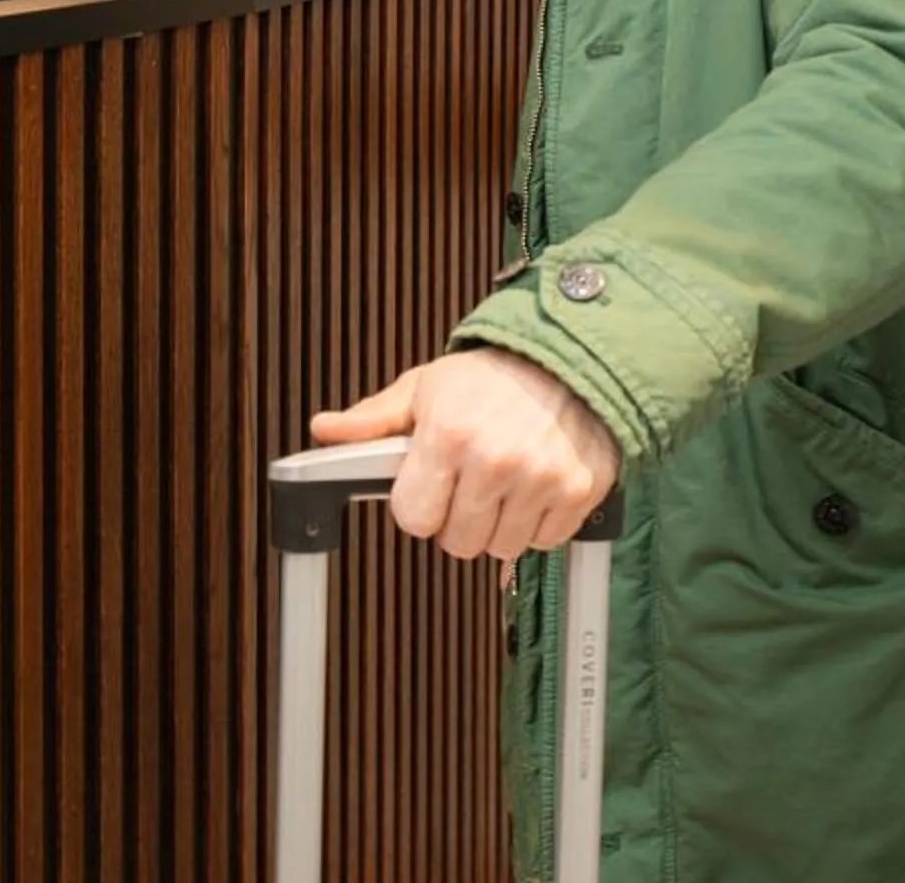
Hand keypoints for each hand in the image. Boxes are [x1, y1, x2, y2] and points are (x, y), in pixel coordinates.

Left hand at [309, 350, 622, 562]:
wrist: (566, 357)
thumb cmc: (490, 376)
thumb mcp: (423, 388)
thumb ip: (372, 419)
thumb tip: (324, 430)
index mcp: (448, 434)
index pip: (414, 519)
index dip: (417, 506)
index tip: (428, 488)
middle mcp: (496, 460)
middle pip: (459, 543)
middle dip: (457, 519)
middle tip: (467, 484)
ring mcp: (542, 478)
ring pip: (503, 548)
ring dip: (499, 524)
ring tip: (502, 484)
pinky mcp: (580, 491)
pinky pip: (546, 541)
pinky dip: (538, 523)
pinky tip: (532, 488)